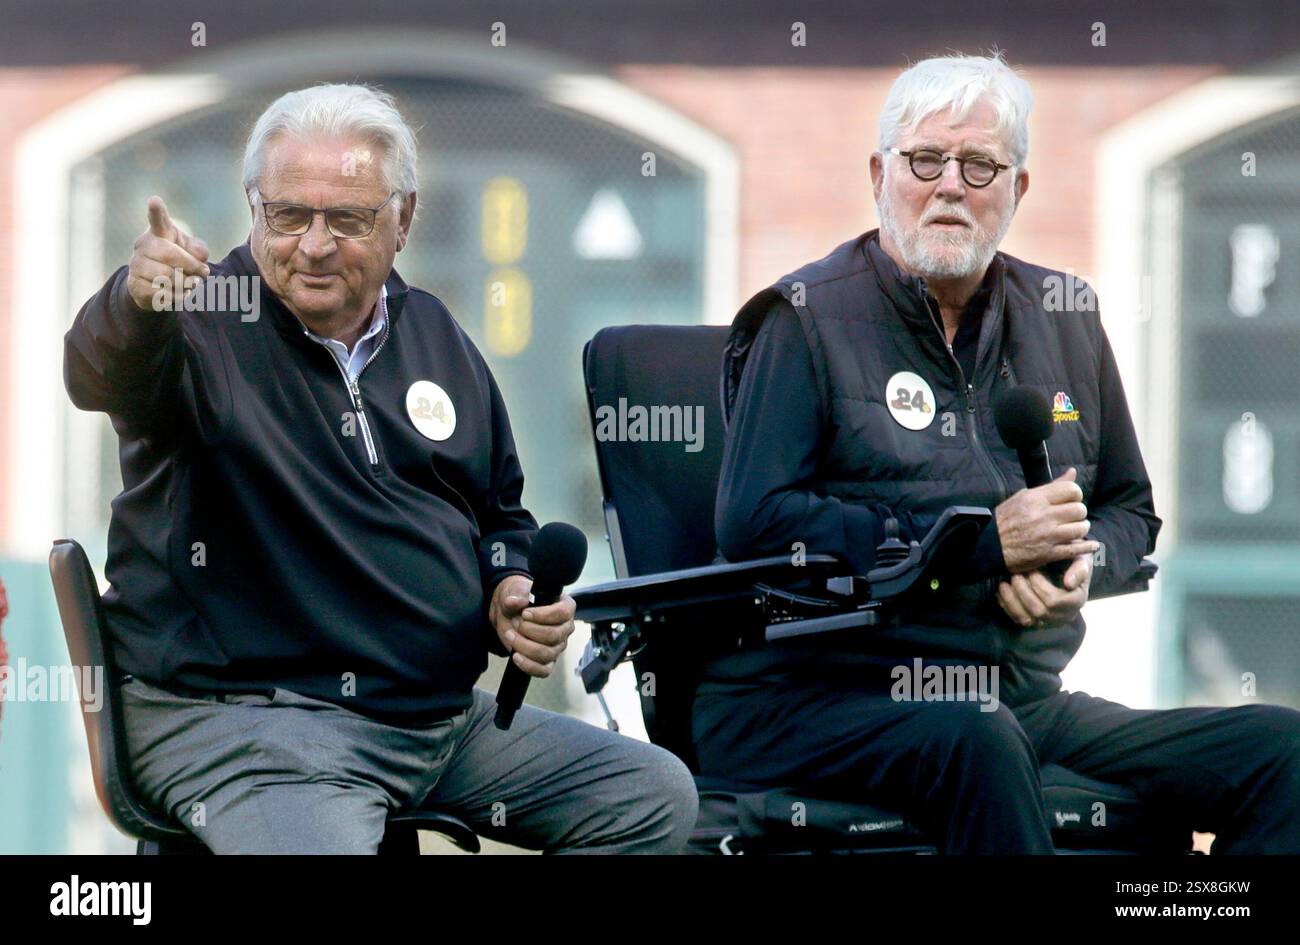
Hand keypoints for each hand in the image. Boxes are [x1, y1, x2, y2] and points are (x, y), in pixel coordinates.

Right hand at [126, 196, 210, 310]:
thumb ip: (199, 250)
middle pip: (170, 255)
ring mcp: (136, 264)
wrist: (158, 285)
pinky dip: (176, 296)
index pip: (158, 219)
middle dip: (191, 267)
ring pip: (166, 276)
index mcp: (160, 232)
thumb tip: (198, 256)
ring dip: (185, 284)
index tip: (155, 201)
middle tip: (203, 273)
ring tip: (190, 284)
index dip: (156, 210)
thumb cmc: (179, 261)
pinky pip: (160, 293)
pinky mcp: (135, 284)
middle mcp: (143, 245)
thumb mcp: (193, 253)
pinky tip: (178, 293)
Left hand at [489, 575, 574, 677]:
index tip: (525, 613)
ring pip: (547, 654)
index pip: (564, 613)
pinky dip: (528, 665)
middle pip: (554, 635)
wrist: (509, 615)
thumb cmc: (519, 601)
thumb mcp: (515, 591)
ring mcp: (558, 646)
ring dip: (524, 646)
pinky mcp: (548, 661)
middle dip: (530, 631)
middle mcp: (565, 628)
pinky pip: (543, 670)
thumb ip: (515, 596)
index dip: (544, 615)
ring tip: (511, 636)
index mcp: (565, 607)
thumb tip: (515, 601)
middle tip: (516, 624)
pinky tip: (516, 655)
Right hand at [994, 467, 1099, 573]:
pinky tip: (1090, 545)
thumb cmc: (1005, 519)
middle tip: (1072, 517)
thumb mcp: (1024, 496)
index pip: (1071, 490)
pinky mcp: (1048, 554)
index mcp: (1035, 499)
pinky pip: (1076, 549)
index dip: (1075, 495)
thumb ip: (1051, 486)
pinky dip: (1087, 547)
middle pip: (1079, 510)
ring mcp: (1046, 536)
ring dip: (1081, 529)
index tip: (1070, 501)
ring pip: (1080, 529)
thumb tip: (1072, 472)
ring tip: (1074, 530)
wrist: (988, 545)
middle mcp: (1043, 516)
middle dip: (1079, 513)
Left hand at [996, 552, 1092, 628]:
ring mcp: (1049, 622)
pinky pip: (1018, 620)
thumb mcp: (1081, 562)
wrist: (1068, 573)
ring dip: (1012, 599)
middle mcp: (1064, 616)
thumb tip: (1069, 583)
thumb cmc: (1073, 564)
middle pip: (1038, 611)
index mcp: (1077, 602)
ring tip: (1005, 581)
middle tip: (1015, 573)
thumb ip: (1079, 570)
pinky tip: (1001, 590)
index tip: (1032, 569)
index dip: (1039, 585)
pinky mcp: (1036, 623)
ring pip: (1026, 619)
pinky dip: (1007, 606)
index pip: (1054, 601)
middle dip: (1023, 590)